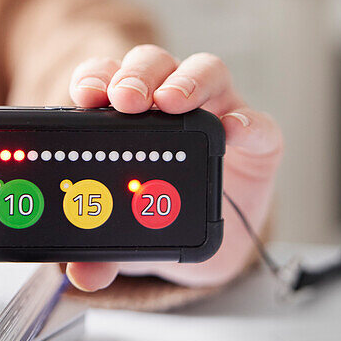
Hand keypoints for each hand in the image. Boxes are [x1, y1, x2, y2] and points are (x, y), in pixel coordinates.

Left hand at [65, 44, 282, 291]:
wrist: (217, 241)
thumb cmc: (161, 214)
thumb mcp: (123, 234)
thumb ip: (97, 253)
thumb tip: (80, 275)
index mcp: (127, 113)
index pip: (106, 78)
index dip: (94, 78)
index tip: (84, 95)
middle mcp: (171, 101)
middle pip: (152, 65)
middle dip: (136, 76)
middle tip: (125, 98)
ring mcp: (218, 112)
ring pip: (205, 72)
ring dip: (186, 82)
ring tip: (171, 102)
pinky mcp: (258, 142)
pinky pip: (259, 122)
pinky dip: (247, 122)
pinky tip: (233, 131)